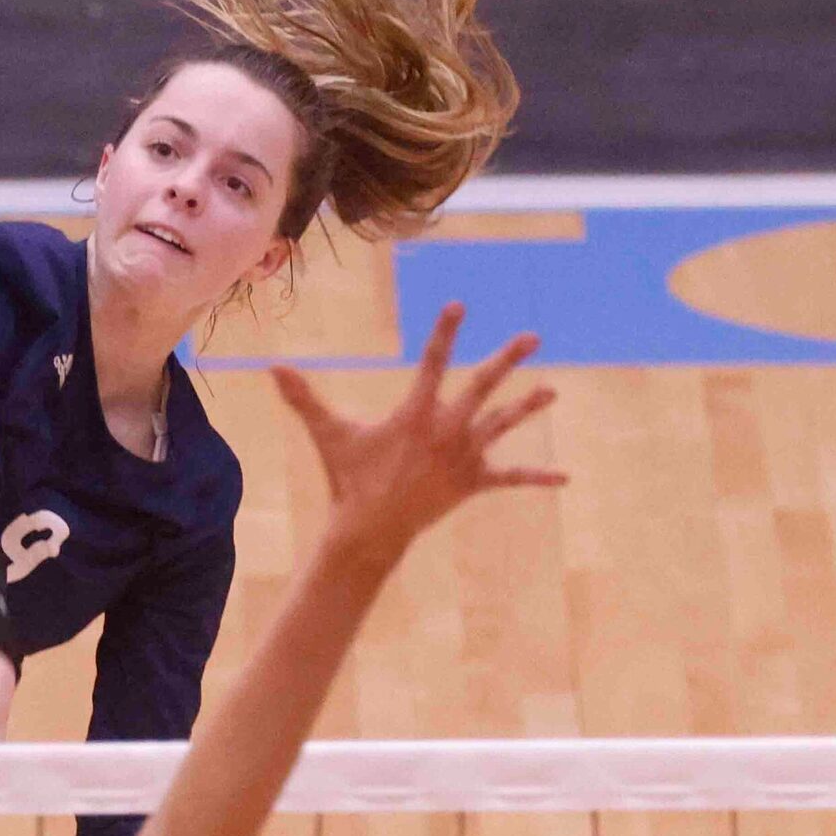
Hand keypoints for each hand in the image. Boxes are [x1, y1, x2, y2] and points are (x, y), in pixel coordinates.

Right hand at [269, 305, 565, 561]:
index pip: (432, 363)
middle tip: (532, 337)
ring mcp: (463, 457)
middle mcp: (446, 431)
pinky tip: (564, 478)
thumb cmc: (348, 479)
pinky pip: (509, 478)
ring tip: (552, 391)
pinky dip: (536, 477)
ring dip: (527, 407)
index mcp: (416, 414)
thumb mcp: (327, 434)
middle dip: (507, 360)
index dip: (445, 332)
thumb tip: (271, 367)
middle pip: (483, 387)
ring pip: (501, 425)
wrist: (370, 530)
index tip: (458, 305)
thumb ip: (303, 398)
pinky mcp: (472, 484)